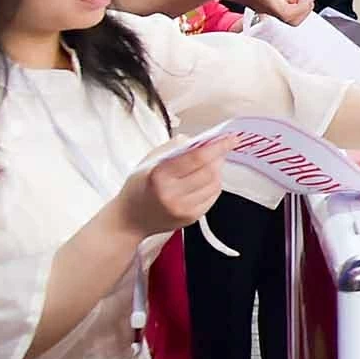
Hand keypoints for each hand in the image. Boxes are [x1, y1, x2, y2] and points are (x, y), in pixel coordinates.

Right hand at [114, 138, 237, 236]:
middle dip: (219, 157)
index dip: (217, 147)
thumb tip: (197, 139)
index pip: (196, 158)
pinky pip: (213, 197)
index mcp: (158, 176)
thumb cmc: (139, 187)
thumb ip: (173, 148)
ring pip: (215, 184)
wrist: (130, 219)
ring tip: (209, 164)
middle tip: (220, 149)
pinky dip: (213, 185)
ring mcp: (183, 209)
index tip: (230, 139)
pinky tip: (204, 181)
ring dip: (217, 171)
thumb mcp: (149, 162)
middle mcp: (171, 194)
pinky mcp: (191, 218)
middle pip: (209, 171)